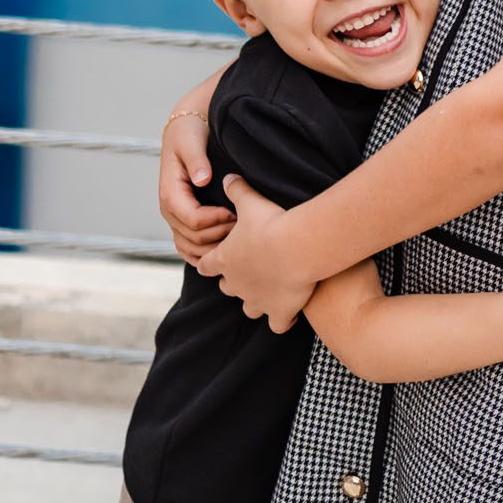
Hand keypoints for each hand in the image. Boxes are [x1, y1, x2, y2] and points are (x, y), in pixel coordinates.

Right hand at [159, 102, 233, 264]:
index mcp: (170, 193)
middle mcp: (169, 210)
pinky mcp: (182, 221)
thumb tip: (202, 179)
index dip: (216, 220)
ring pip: (191, 248)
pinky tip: (224, 249)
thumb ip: (196, 160)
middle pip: (194, 238)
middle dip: (220, 234)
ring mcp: (175, 218)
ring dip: (214, 247)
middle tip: (244, 225)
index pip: (193, 219)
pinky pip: (189, 248)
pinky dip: (204, 253)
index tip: (236, 212)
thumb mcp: (191, 141)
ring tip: (238, 236)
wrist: (185, 129)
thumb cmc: (188, 133)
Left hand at [199, 176, 314, 333]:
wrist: (297, 247)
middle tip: (251, 270)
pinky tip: (290, 311)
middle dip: (235, 281)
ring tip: (271, 291)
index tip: (213, 260)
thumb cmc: (272, 223)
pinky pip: (278, 325)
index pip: (205, 265)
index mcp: (224, 260)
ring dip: (257, 301)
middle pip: (227, 288)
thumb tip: (227, 177)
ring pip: (250, 309)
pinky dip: (282, 319)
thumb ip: (236, 190)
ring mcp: (257, 301)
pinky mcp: (279, 312)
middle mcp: (236, 284)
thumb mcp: (250, 201)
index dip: (209, 262)